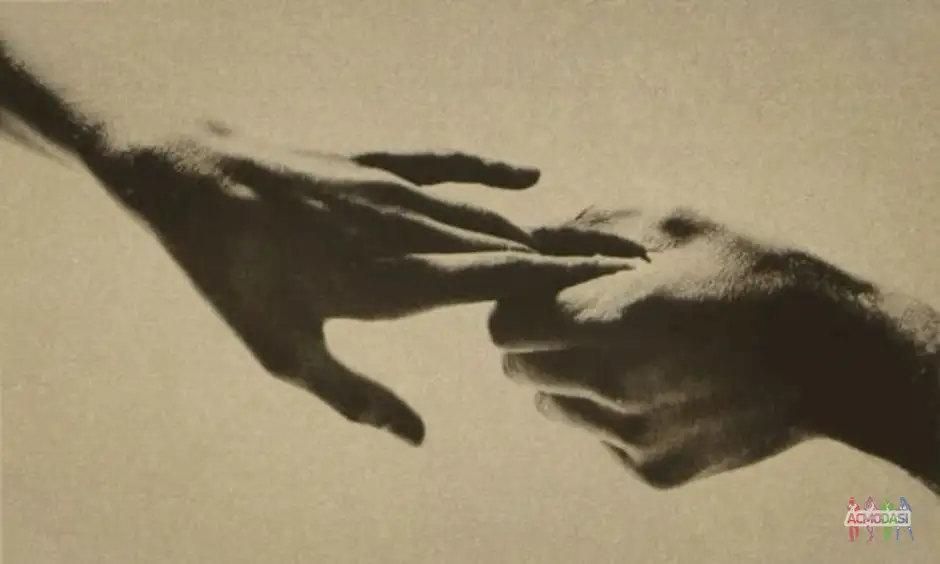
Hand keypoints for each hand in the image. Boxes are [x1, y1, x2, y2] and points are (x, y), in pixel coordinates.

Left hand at [78, 125, 634, 444]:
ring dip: (543, 229)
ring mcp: (398, 192)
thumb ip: (357, 397)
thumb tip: (417, 439)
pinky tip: (527, 177)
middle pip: (511, 246)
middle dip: (572, 259)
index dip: (563, 285)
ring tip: (595, 241)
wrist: (199, 183)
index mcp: (397, 283)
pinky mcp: (379, 165)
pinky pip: (449, 165)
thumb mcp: (286, 353)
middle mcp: (411, 233)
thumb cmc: (237, 276)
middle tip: (629, 270)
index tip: (616, 289)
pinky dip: (491, 172)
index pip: (502, 283)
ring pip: (487, 213)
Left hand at [488, 206, 909, 487]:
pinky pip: (600, 435)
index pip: (504, 327)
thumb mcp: (673, 225)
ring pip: (554, 406)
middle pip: (520, 370)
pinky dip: (610, 409)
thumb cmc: (749, 275)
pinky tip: (661, 382)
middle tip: (580, 317)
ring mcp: (630, 435)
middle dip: (535, 340)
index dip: (516, 305)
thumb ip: (587, 228)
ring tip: (627, 348)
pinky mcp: (652, 467)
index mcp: (607, 322)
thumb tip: (532, 237)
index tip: (546, 292)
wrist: (831, 355)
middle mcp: (610, 387)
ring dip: (569, 376)